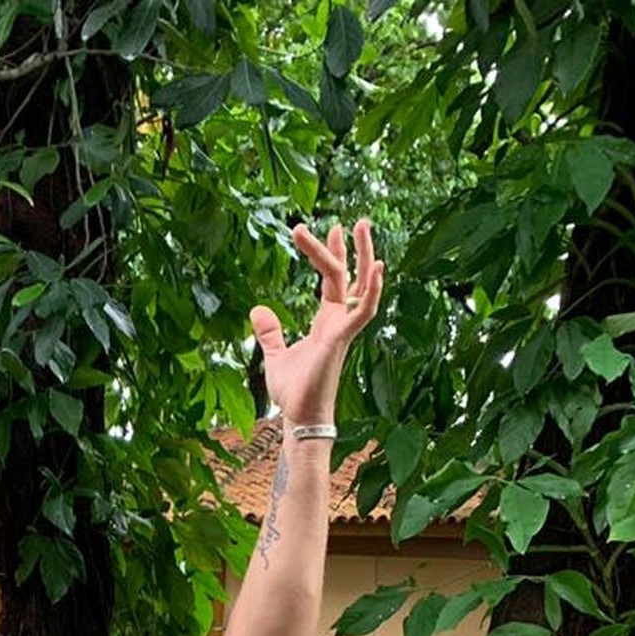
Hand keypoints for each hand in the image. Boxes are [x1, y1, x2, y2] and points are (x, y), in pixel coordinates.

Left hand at [249, 220, 382, 426]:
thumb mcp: (275, 355)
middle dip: (350, 248)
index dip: (331, 255)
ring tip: (363, 226)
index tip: (330, 230)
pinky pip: (364, 311)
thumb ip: (270, 332)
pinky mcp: (342, 340)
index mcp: (326, 322)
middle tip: (353, 219)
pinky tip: (377, 267)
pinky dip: (373, 289)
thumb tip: (257, 309)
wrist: (299, 416)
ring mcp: (343, 329)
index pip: (333, 280)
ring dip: (364, 256)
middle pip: (348, 276)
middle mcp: (339, 321)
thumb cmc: (293, 391)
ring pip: (360, 285)